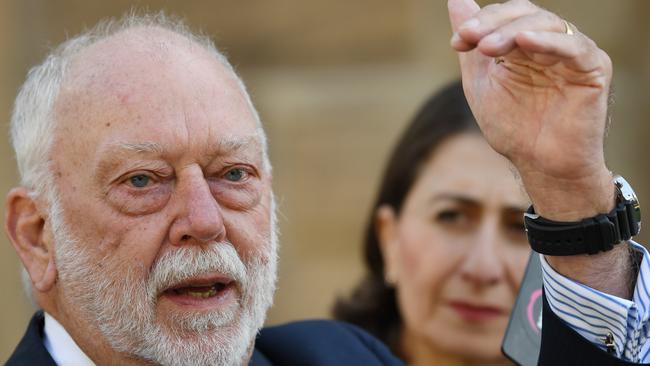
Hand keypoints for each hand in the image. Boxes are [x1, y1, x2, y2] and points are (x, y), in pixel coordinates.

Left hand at [448, 0, 632, 297]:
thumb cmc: (513, 127)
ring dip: (513, 31)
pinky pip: (574, 47)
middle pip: (526, 14)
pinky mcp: (593, 69)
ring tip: (487, 47)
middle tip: (469, 39)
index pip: (507, 16)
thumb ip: (472, 43)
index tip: (456, 41)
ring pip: (547, 24)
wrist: (539, 165)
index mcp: (526, 44)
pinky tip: (525, 44)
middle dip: (493, 23)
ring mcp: (574, 54)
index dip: (481, 22)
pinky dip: (549, 41)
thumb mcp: (482, 81)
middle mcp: (552, 43)